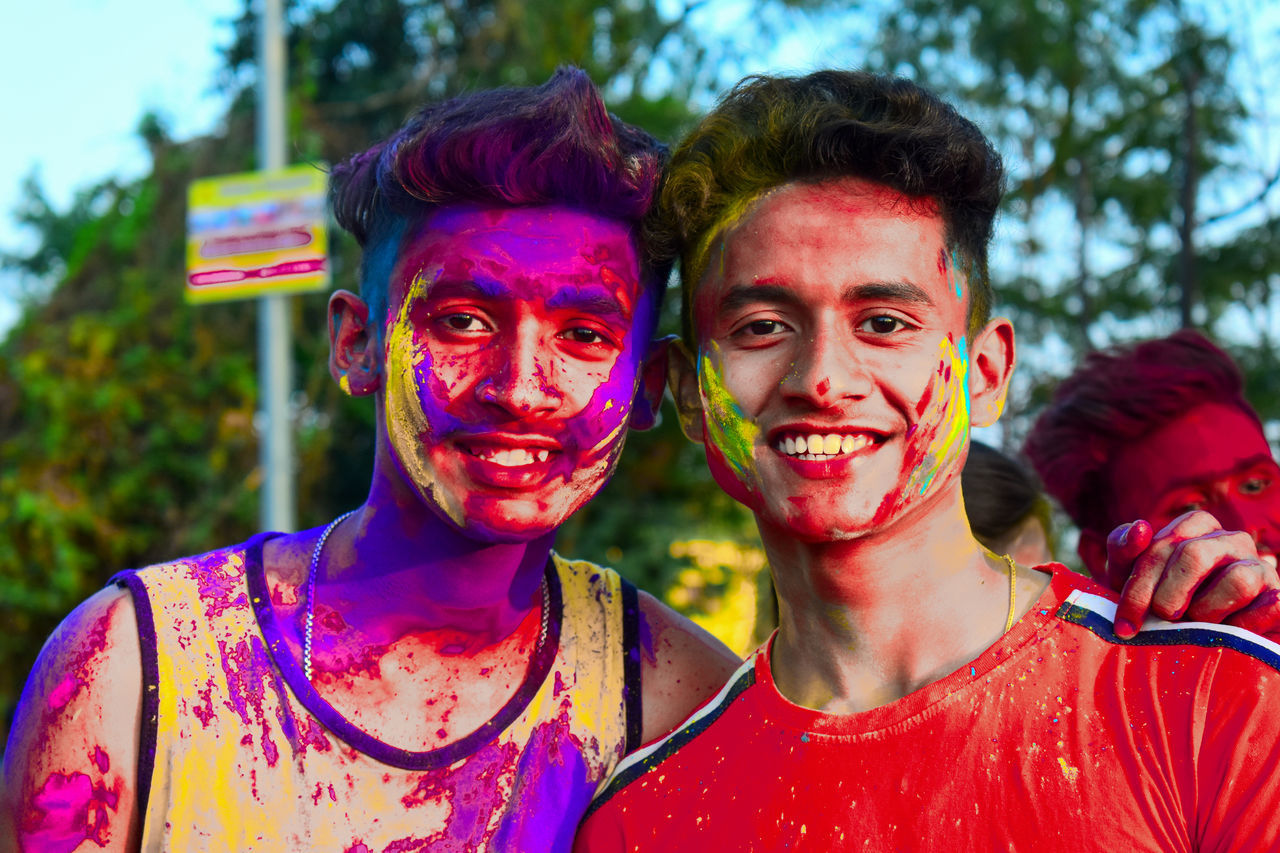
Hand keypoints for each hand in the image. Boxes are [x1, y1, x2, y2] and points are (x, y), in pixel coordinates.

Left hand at [1107, 511, 1279, 640]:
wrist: (1199, 643)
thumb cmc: (1155, 603)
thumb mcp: (1128, 577)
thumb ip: (1124, 549)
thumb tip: (1141, 528)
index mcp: (1196, 527)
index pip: (1165, 542)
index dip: (1140, 585)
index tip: (1125, 625)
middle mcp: (1232, 540)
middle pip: (1195, 555)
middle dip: (1168, 596)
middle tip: (1161, 620)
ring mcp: (1260, 567)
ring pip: (1238, 580)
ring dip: (1207, 611)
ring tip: (1196, 625)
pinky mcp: (1278, 598)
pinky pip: (1269, 607)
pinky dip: (1241, 626)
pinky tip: (1225, 633)